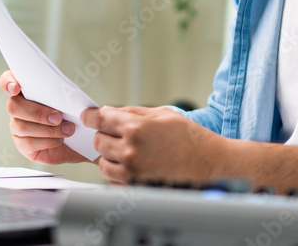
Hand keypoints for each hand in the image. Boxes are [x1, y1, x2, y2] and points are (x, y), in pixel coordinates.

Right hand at [0, 70, 87, 165]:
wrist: (79, 138)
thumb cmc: (71, 114)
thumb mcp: (68, 100)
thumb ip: (60, 93)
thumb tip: (61, 94)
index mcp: (26, 90)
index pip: (6, 81)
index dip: (7, 83)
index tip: (16, 88)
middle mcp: (17, 107)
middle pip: (13, 106)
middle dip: (37, 112)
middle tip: (58, 117)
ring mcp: (17, 126)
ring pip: (22, 127)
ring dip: (48, 129)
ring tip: (67, 129)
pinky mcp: (22, 144)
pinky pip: (28, 143)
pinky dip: (48, 141)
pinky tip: (60, 139)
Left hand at [81, 105, 223, 183]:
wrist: (209, 164)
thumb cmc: (190, 137)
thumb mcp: (162, 114)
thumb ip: (132, 112)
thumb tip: (109, 111)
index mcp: (136, 128)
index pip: (100, 119)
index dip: (91, 116)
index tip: (88, 116)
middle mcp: (131, 150)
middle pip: (99, 140)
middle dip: (105, 134)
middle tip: (119, 133)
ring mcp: (132, 171)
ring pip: (103, 162)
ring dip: (110, 154)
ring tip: (128, 150)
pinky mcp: (136, 187)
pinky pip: (113, 178)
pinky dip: (118, 171)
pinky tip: (133, 164)